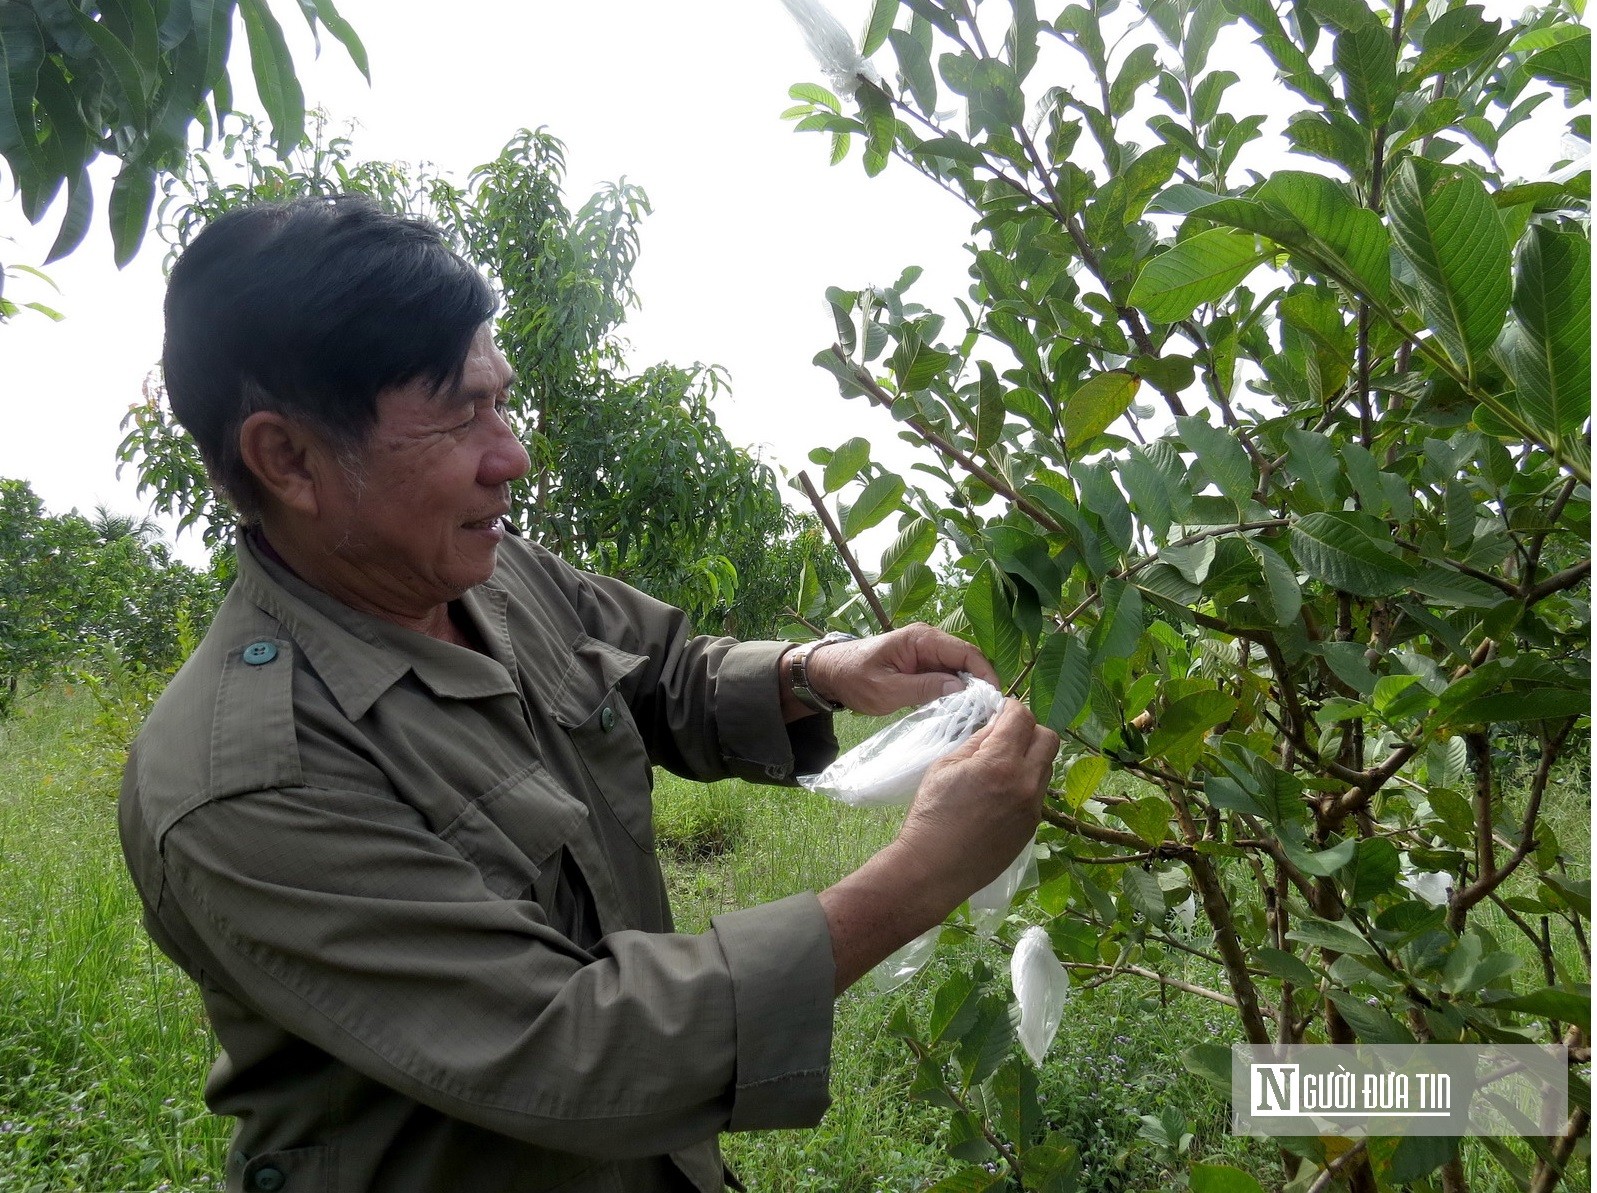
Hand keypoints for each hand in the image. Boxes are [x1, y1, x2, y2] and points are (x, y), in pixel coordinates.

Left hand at [805, 623, 1001, 715]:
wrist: (829, 673)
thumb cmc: (853, 678)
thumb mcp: (886, 690)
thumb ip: (923, 688)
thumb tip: (960, 688)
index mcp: (921, 639)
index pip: (966, 651)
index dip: (985, 674)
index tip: (994, 699)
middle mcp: (928, 640)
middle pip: (967, 660)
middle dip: (980, 684)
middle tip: (988, 713)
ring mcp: (926, 653)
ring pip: (959, 670)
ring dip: (968, 691)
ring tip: (978, 716)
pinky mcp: (922, 666)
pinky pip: (946, 677)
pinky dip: (954, 693)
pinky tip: (959, 712)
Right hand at [815, 698, 1057, 992]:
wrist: (935, 868)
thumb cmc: (931, 814)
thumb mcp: (945, 766)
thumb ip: (975, 742)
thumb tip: (995, 726)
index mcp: (1000, 762)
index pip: (1022, 717)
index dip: (1010, 708)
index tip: (999, 711)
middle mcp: (1026, 782)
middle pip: (1048, 738)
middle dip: (1028, 729)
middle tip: (1006, 736)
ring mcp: (1033, 807)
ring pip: (1047, 767)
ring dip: (1030, 757)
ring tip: (1002, 766)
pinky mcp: (1032, 826)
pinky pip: (1038, 793)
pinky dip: (1025, 784)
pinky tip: (999, 794)